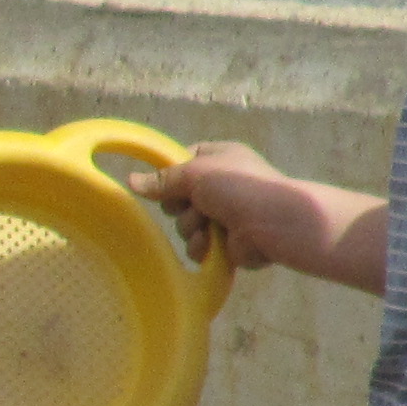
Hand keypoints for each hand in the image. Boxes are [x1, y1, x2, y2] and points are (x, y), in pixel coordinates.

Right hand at [122, 141, 297, 271]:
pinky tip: (211, 246)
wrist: (276, 223)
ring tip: (209, 228)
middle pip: (179, 197)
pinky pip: (197, 245)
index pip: (182, 161)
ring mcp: (224, 215)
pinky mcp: (226, 242)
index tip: (166, 184)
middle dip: (181, 206)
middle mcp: (222, 185)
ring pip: (185, 224)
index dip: (171, 173)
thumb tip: (130, 181)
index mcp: (219, 158)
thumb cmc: (239, 187)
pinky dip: (200, 247)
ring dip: (191, 228)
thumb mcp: (195, 173)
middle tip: (193, 206)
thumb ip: (162, 179)